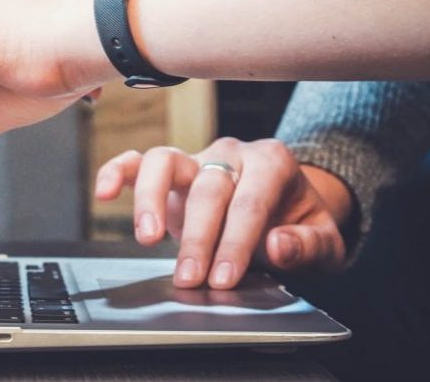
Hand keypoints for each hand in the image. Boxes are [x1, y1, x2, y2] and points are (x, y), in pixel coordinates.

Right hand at [94, 137, 352, 288]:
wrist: (288, 208)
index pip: (250, 201)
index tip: (225, 276)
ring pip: (165, 161)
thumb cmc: (300, 224)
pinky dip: (117, 172)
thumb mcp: (325, 240)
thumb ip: (307, 244)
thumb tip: (277, 244)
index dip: (236, 241)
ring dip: (151, 199)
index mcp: (272, 162)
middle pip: (208, 188)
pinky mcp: (171, 171)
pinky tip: (104, 193)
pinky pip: (138, 161)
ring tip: (147, 237)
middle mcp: (231, 153)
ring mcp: (197, 158)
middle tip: (191, 276)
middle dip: (198, 236)